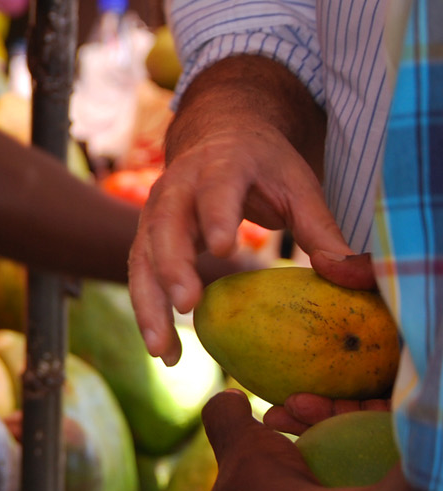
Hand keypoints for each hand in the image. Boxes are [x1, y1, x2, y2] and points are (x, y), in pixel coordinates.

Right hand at [129, 124, 348, 364]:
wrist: (218, 139)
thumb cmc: (264, 168)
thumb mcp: (298, 186)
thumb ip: (321, 228)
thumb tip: (349, 275)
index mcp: (222, 164)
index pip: (216, 188)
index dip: (217, 215)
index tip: (225, 248)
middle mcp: (177, 187)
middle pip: (166, 225)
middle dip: (172, 266)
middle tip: (187, 304)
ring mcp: (154, 212)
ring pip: (143, 258)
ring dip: (149, 304)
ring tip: (164, 350)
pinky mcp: (146, 239)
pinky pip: (140, 278)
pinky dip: (149, 315)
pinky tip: (165, 351)